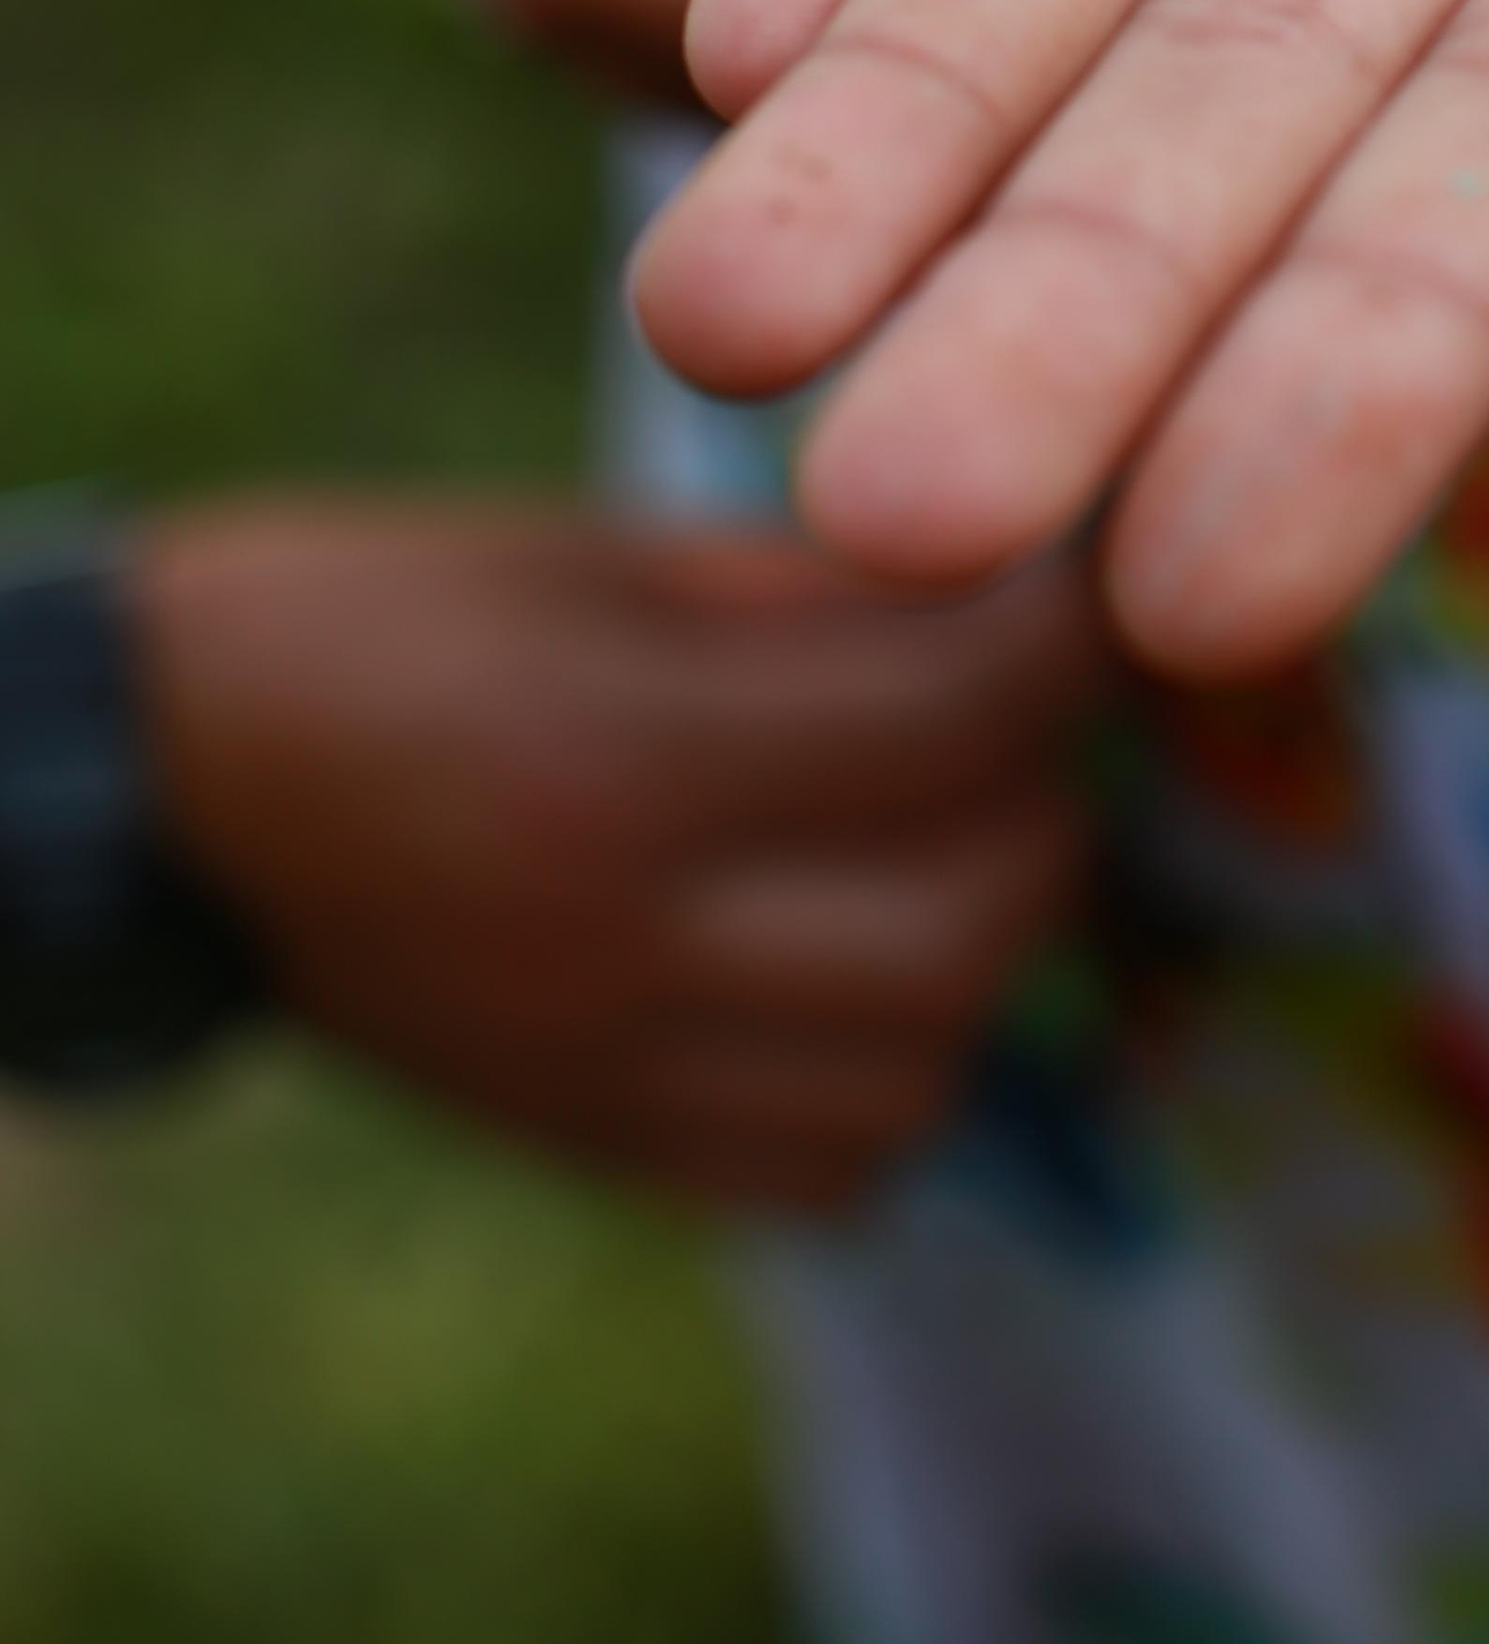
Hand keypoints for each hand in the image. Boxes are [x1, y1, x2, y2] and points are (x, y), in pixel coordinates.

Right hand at [130, 499, 1098, 1208]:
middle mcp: (626, 946)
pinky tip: (867, 967)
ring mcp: (608, 1071)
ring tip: (954, 839)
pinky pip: (830, 1166)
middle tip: (1029, 724)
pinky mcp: (593, 1142)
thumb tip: (1017, 600)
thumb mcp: (588, 546)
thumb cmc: (382, 616)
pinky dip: (897, 1076)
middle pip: (968, 926)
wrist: (171, 783)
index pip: (946, 724)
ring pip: (922, 1070)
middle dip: (1046, 806)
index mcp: (621, 759)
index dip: (1064, 646)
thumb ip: (808, 594)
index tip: (1092, 591)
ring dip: (987, 951)